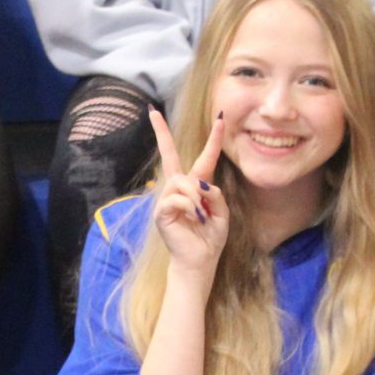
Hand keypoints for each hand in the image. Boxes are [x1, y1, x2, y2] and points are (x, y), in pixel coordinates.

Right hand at [148, 107, 228, 273]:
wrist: (199, 261)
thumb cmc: (210, 238)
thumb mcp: (222, 212)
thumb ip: (214, 193)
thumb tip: (198, 184)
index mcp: (196, 187)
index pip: (204, 158)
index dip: (214, 139)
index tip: (220, 118)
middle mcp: (178, 189)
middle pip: (169, 155)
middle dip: (161, 133)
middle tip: (152, 113)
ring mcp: (167, 199)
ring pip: (183, 182)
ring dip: (197, 198)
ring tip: (201, 216)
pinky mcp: (161, 212)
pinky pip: (176, 199)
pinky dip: (190, 208)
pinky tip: (194, 220)